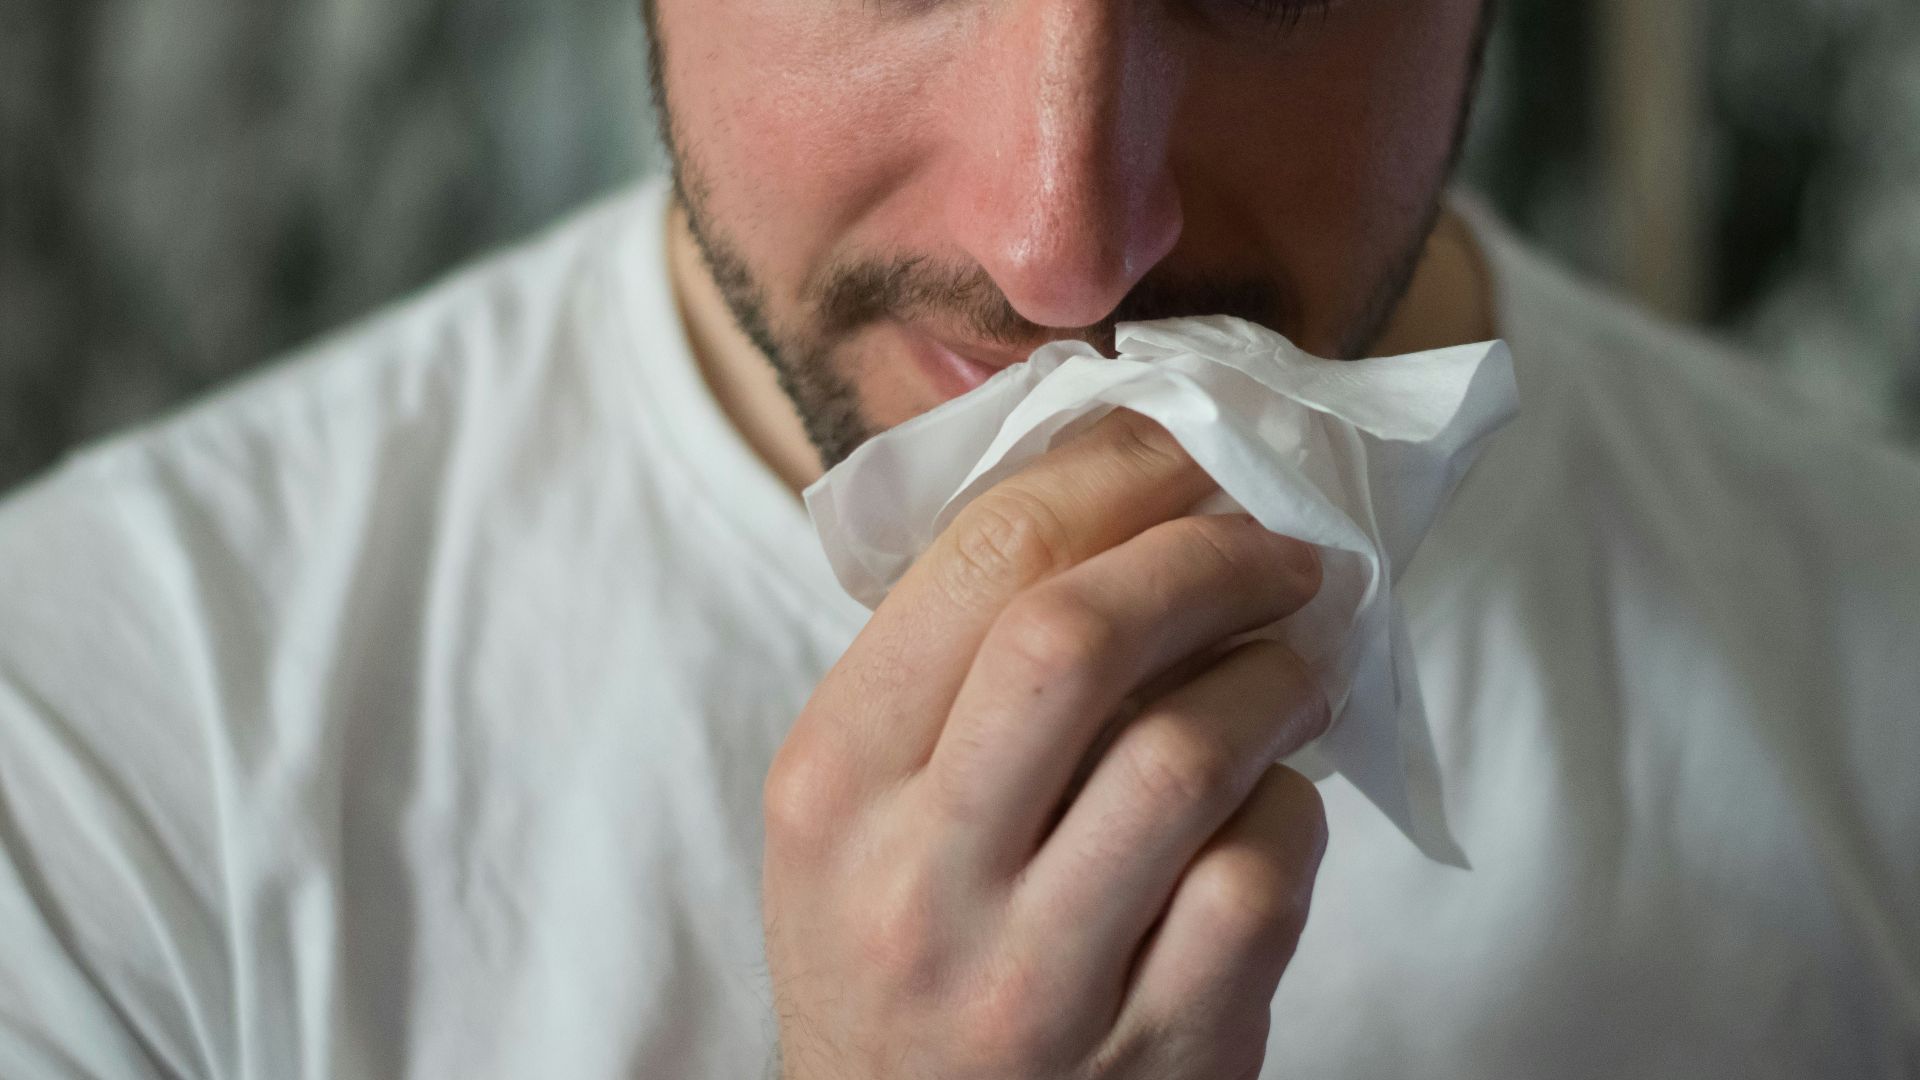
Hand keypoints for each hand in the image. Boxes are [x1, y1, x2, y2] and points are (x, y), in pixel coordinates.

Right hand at [763, 410, 1330, 1079]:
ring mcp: (1035, 976)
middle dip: (1207, 556)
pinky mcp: (1153, 1051)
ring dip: (1275, 676)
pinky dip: (1292, 810)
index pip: (980, 559)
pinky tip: (1273, 800)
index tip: (1188, 450)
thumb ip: (950, 666)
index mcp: (833, 781)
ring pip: (1190, 754)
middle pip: (1079, 637)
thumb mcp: (856, 808)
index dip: (1114, 472)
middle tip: (1278, 547)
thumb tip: (1123, 492)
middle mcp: (917, 878)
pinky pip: (1261, 879)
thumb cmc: (894, 948)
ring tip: (1298, 660)